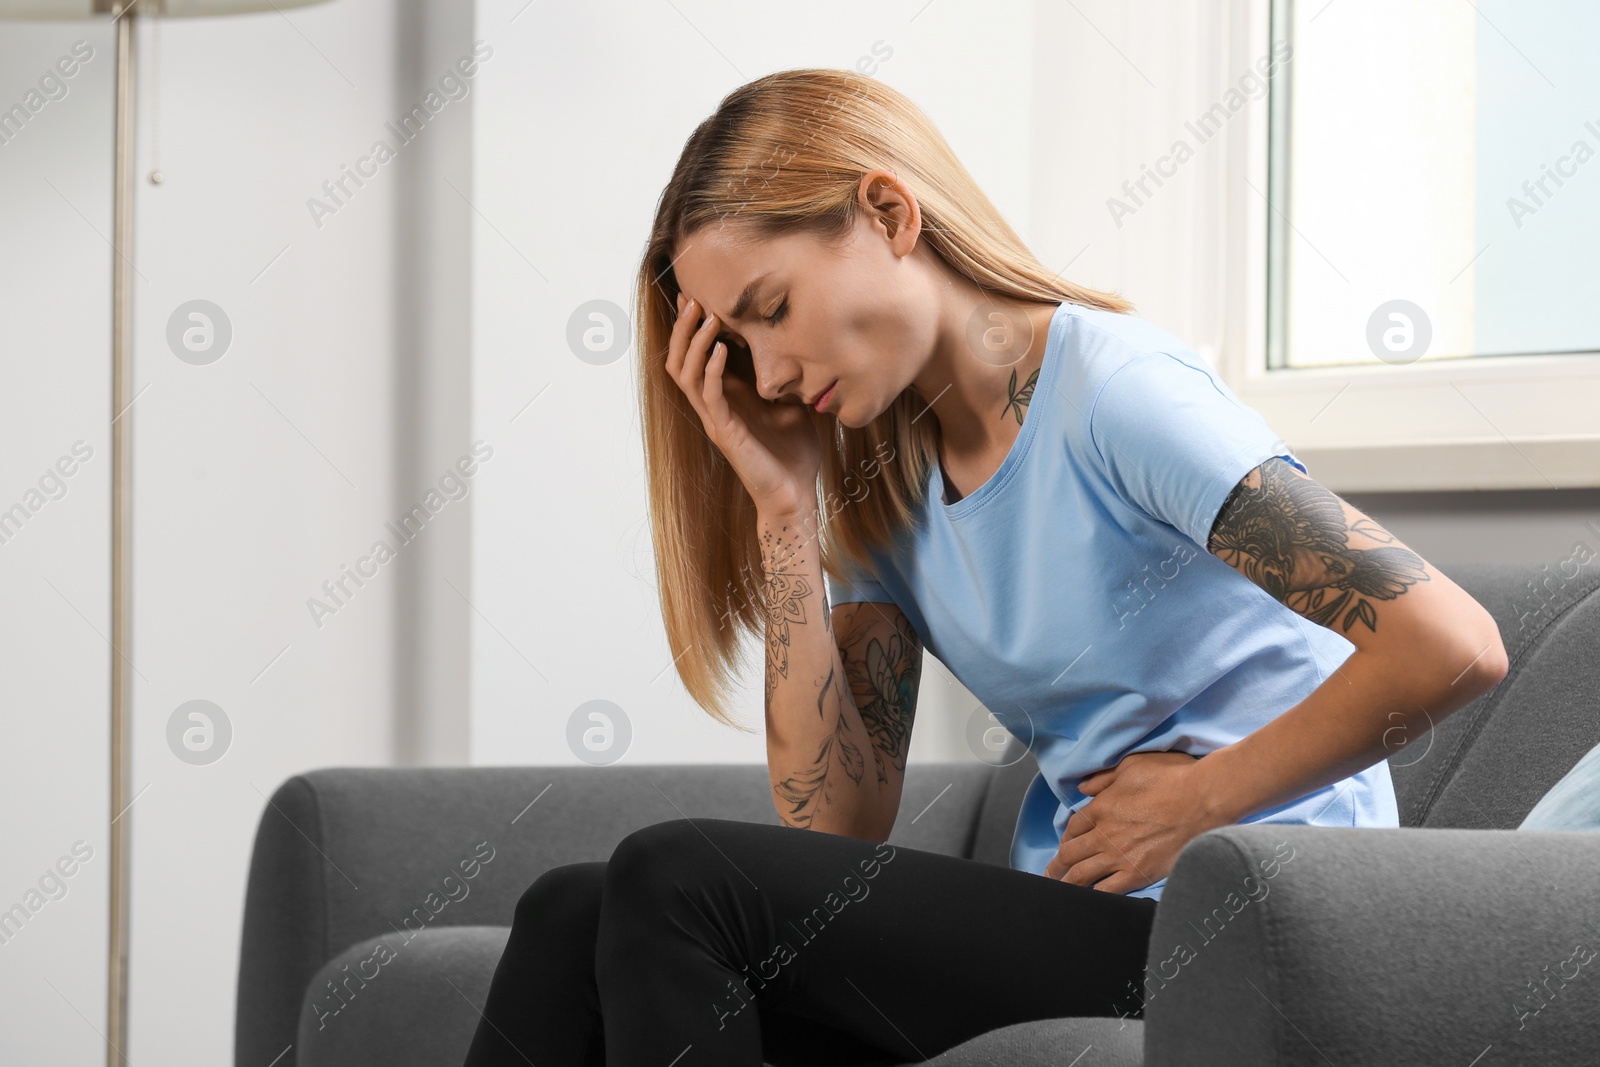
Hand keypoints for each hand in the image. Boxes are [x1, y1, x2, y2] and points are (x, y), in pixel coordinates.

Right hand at [666, 291, 824, 516]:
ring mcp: (716, 420)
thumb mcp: (793, 404)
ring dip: (694, 343)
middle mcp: (714, 408)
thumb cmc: (794, 453)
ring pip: (686, 375)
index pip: (696, 358)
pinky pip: (709, 396)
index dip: (691, 329)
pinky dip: (711, 369)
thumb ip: (785, 378)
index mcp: (726, 399)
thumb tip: (800, 346)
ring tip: (707, 316)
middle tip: (692, 298)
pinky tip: (720, 349)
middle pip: (680, 361)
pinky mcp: (725, 433)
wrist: (796, 494)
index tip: (695, 297)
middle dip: (684, 329)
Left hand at [1042, 750, 1221, 894]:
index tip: (1064, 844)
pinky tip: (1088, 900)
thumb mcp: (1130, 766)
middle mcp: (1104, 835)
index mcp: (1100, 808)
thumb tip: (1083, 788)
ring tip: (1059, 890)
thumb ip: (1103, 779)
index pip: (1072, 827)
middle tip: (1050, 873)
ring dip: (1066, 883)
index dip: (1065, 837)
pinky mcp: (1138, 873)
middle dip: (1056, 865)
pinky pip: (1107, 891)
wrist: (1202, 800)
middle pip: (1070, 854)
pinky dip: (1093, 896)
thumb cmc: (1171, 777)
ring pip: (1081, 875)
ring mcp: (1120, 856)